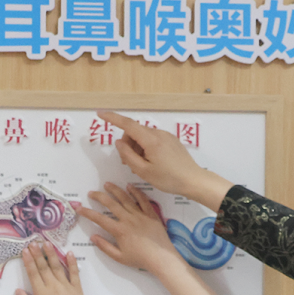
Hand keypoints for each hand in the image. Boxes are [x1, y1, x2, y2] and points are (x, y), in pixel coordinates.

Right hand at [15, 242, 86, 294]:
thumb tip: (18, 291)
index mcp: (41, 293)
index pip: (33, 273)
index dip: (29, 261)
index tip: (25, 251)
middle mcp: (53, 287)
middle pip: (44, 267)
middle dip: (38, 254)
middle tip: (34, 242)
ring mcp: (66, 287)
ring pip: (57, 267)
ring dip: (52, 254)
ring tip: (47, 243)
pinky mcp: (77, 290)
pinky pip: (75, 273)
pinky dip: (72, 263)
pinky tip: (69, 253)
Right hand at [79, 183, 182, 273]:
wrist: (161, 258)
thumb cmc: (140, 259)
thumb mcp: (119, 257)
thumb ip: (105, 247)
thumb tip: (93, 237)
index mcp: (119, 230)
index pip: (99, 219)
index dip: (88, 213)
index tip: (80, 208)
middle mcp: (128, 219)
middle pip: (110, 204)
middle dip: (99, 196)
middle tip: (91, 193)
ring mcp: (140, 215)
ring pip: (125, 198)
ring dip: (115, 190)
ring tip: (107, 184)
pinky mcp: (151, 214)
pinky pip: (143, 200)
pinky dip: (136, 192)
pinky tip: (130, 186)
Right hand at [97, 111, 233, 209]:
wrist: (193, 181)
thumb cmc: (169, 179)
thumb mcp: (143, 171)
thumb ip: (128, 155)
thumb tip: (118, 142)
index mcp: (151, 140)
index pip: (127, 124)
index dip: (112, 118)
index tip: (100, 114)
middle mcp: (159, 134)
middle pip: (134, 131)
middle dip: (127, 144)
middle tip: (128, 163)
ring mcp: (166, 136)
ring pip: (143, 136)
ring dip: (137, 147)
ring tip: (141, 165)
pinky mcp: (171, 141)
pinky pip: (153, 139)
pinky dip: (146, 147)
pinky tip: (150, 162)